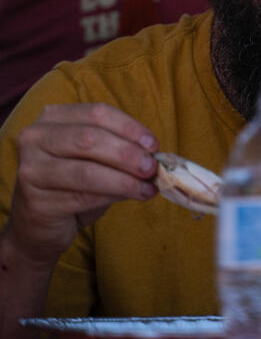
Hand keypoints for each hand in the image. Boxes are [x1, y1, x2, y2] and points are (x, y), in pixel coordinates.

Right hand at [7, 103, 158, 267]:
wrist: (38, 225)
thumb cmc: (71, 185)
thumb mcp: (94, 160)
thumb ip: (118, 152)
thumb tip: (153, 156)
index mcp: (53, 118)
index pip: (96, 113)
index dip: (129, 127)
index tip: (153, 144)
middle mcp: (35, 138)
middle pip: (89, 139)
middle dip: (127, 153)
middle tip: (152, 167)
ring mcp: (30, 169)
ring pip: (87, 171)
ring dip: (125, 180)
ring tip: (149, 186)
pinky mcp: (35, 201)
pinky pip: (82, 197)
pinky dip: (114, 196)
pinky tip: (135, 196)